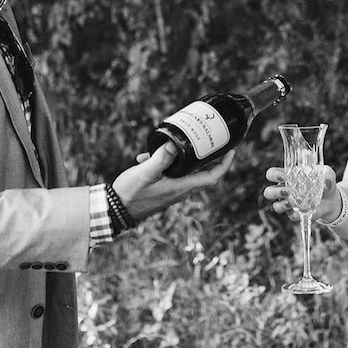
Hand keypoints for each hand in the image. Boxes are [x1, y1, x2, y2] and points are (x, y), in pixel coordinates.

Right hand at [111, 143, 234, 221]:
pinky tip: (146, 157)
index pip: (211, 177)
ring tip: (163, 145)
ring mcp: (171, 191)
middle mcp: (180, 190)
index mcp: (181, 187)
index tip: (231, 150)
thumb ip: (161, 158)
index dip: (224, 164)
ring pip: (183, 170)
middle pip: (201, 171)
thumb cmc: (131, 193)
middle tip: (206, 137)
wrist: (116, 211)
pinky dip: (163, 163)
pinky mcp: (162, 190)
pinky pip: (170, 173)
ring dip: (178, 156)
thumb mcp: (146, 172)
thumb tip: (174, 144)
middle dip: (204, 154)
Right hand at [261, 165, 338, 222]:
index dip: (273, 175)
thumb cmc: (324, 182)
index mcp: (287, 176)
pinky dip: (295, 213)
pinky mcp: (296, 214)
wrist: (331, 199)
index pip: (271, 174)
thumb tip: (325, 184)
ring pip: (276, 206)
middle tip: (287, 191)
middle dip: (275, 192)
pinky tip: (302, 210)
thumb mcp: (327, 174)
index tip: (283, 176)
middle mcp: (284, 190)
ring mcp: (288, 203)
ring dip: (282, 204)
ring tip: (293, 202)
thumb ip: (327, 175)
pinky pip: (291, 216)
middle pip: (268, 192)